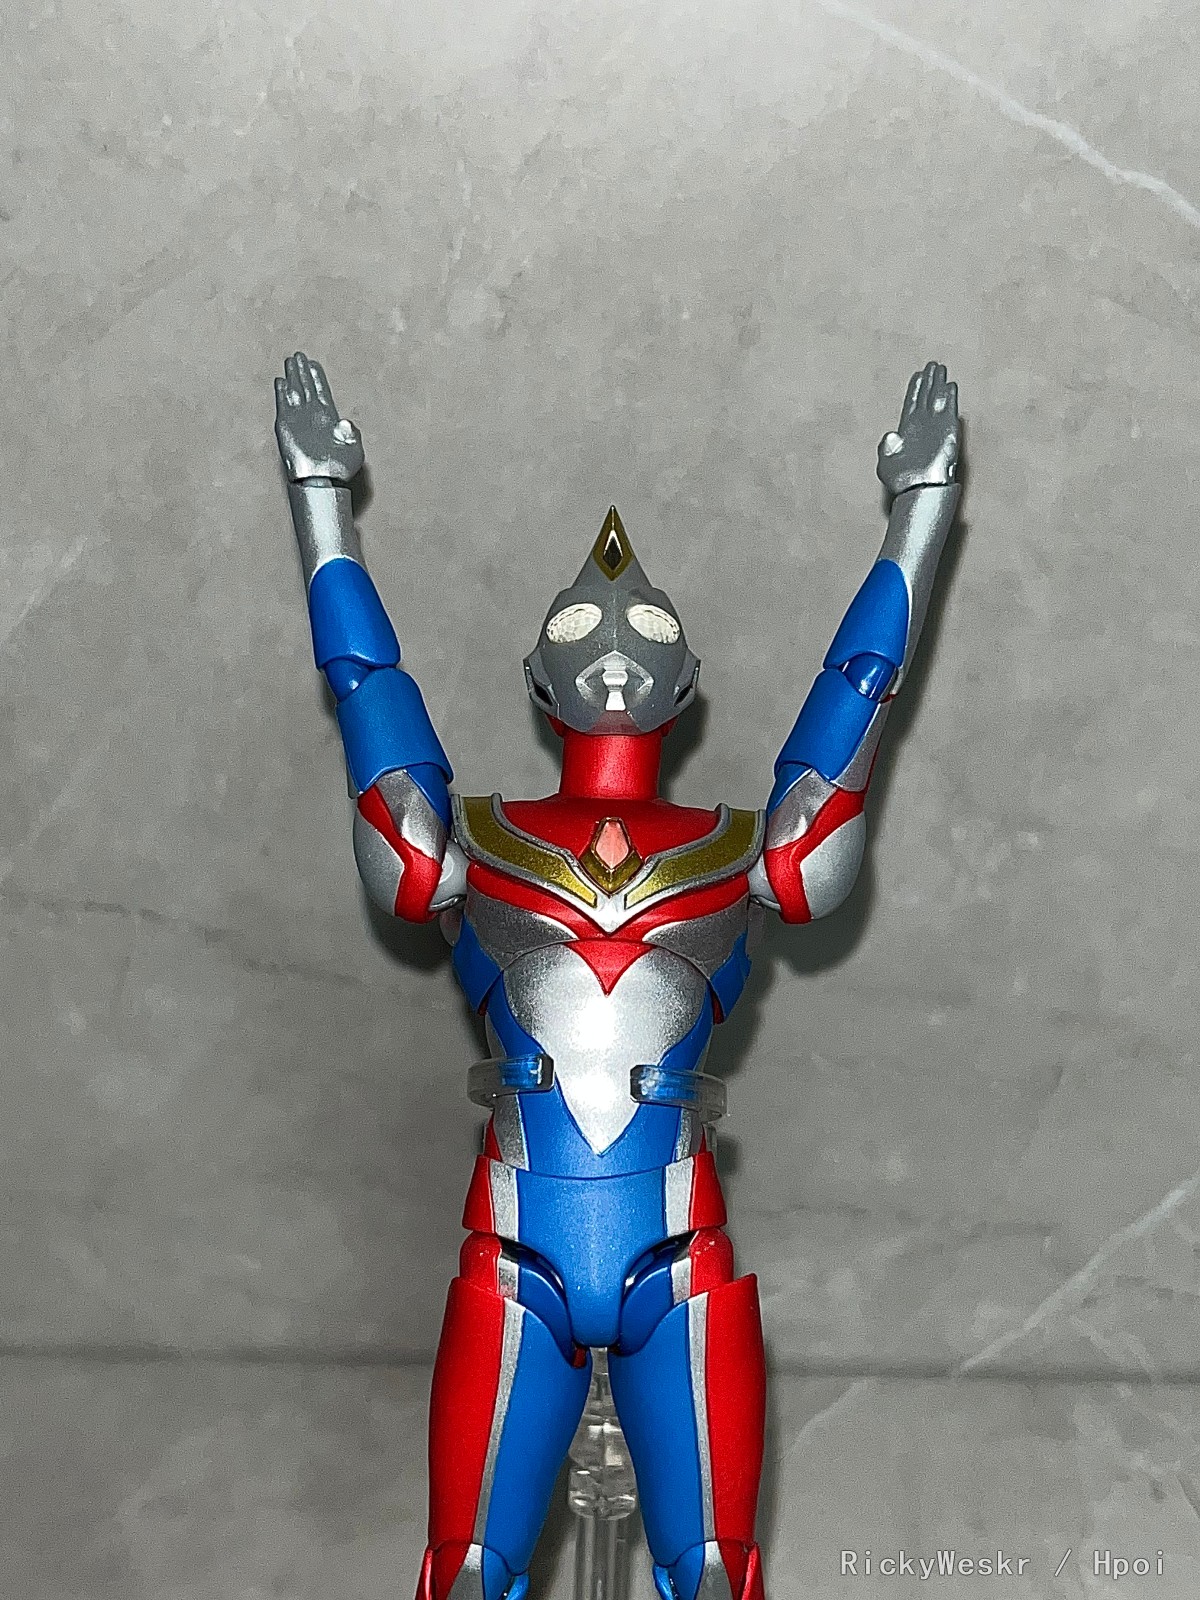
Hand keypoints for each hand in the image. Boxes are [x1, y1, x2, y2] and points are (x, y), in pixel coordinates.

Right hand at [274, 352, 364, 482]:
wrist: (322, 481)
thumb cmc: (339, 469)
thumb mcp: (354, 450)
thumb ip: (352, 433)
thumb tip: (345, 421)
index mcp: (329, 419)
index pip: (322, 391)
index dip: (317, 377)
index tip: (314, 364)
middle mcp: (313, 416)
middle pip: (307, 387)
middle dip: (303, 371)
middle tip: (299, 355)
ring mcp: (299, 420)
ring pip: (295, 392)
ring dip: (292, 377)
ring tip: (289, 362)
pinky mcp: (287, 426)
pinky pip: (283, 405)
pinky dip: (282, 393)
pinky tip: (280, 382)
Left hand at [876, 361, 959, 495]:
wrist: (918, 490)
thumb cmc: (902, 480)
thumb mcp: (885, 463)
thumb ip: (885, 448)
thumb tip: (890, 434)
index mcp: (907, 431)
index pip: (912, 403)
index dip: (915, 389)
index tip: (918, 375)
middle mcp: (922, 426)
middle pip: (926, 397)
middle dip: (929, 381)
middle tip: (932, 365)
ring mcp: (935, 427)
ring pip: (937, 399)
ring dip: (939, 384)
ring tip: (941, 369)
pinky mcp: (947, 431)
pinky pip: (948, 410)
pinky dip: (948, 398)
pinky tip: (949, 385)